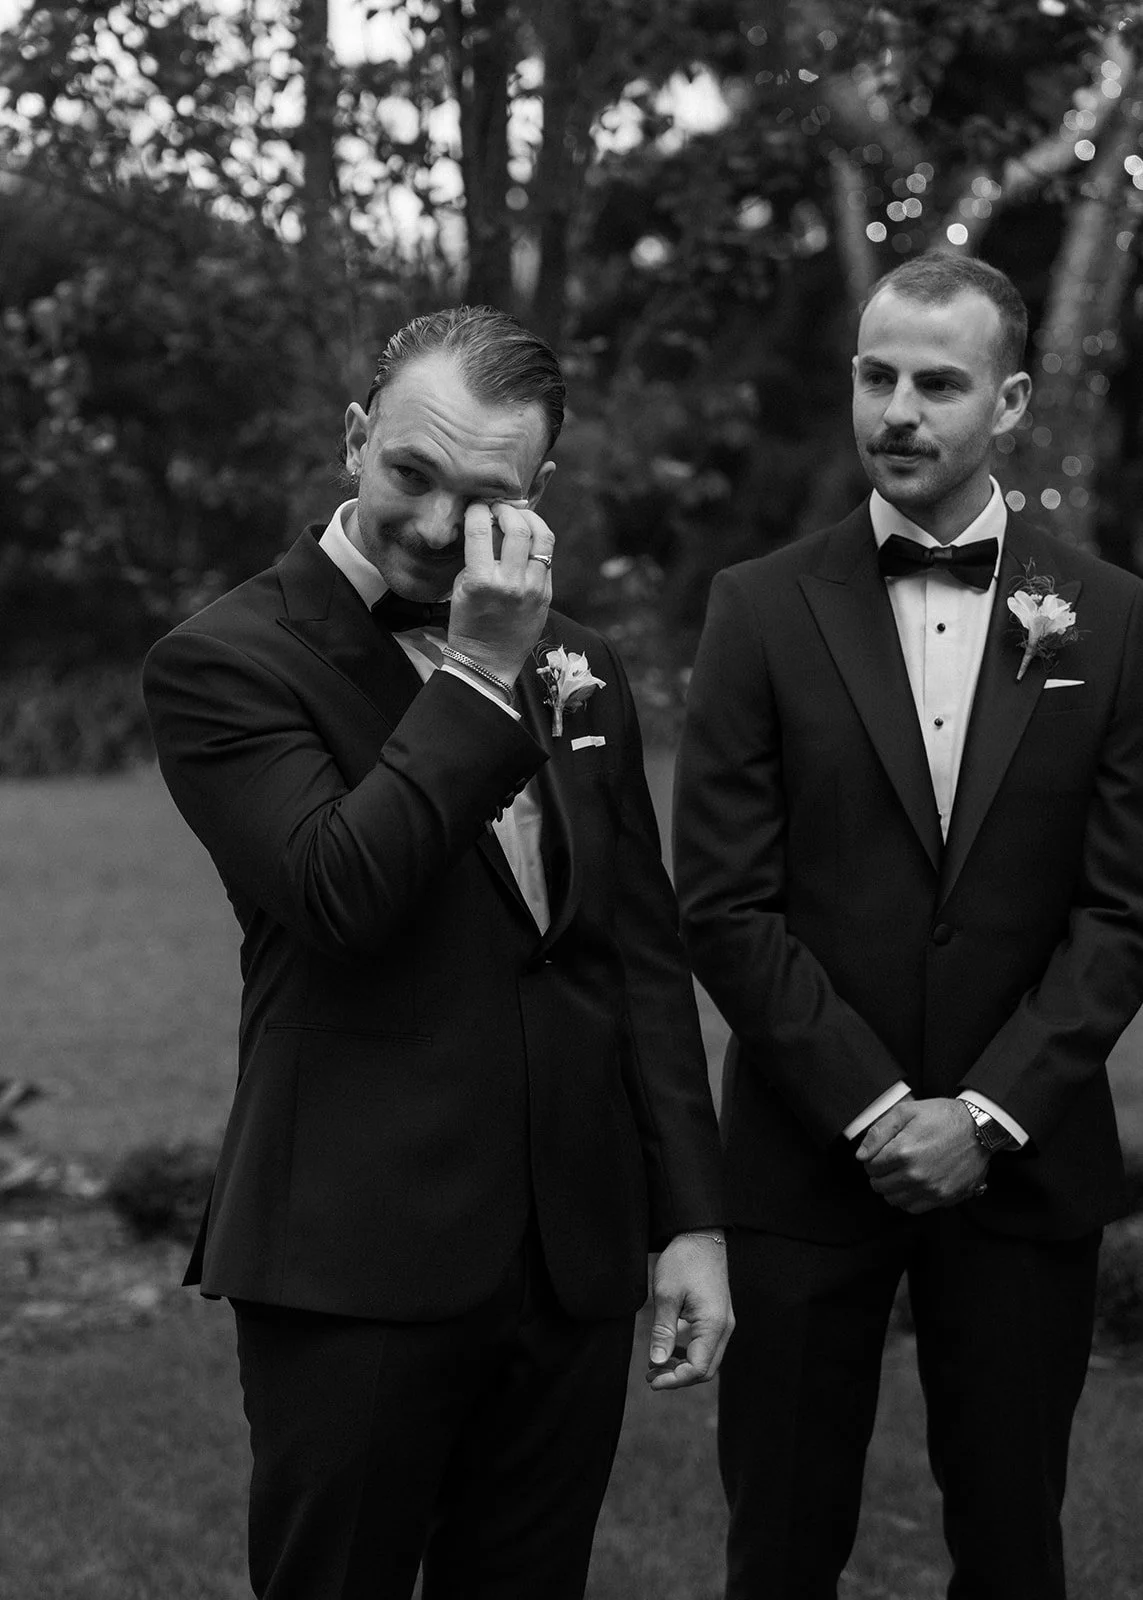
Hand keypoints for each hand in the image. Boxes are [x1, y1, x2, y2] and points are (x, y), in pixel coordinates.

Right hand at [447, 500, 554, 683]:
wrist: (488, 662)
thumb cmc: (468, 624)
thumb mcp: (461, 587)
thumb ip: (476, 556)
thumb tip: (488, 524)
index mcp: (481, 581)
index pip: (481, 529)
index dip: (478, 509)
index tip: (477, 506)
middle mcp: (511, 583)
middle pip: (518, 527)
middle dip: (507, 509)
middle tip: (499, 508)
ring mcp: (533, 588)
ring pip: (542, 537)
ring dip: (530, 519)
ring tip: (519, 516)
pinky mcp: (546, 594)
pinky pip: (546, 557)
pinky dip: (537, 541)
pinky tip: (527, 539)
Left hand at [646, 1233, 733, 1391]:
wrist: (700, 1235)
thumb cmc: (683, 1261)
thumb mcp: (666, 1295)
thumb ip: (663, 1332)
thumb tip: (657, 1363)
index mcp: (713, 1324)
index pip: (697, 1368)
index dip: (674, 1380)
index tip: (651, 1380)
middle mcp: (724, 1327)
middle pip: (705, 1369)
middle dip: (678, 1377)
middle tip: (651, 1376)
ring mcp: (724, 1322)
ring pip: (707, 1358)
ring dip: (683, 1366)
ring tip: (656, 1365)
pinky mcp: (718, 1316)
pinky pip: (707, 1345)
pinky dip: (689, 1353)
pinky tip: (670, 1348)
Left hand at [856, 1097, 986, 1212]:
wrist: (979, 1129)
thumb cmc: (942, 1116)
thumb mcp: (906, 1111)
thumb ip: (879, 1132)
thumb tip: (861, 1155)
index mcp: (903, 1152)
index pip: (870, 1166)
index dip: (872, 1159)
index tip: (881, 1153)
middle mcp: (915, 1175)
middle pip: (879, 1186)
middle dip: (879, 1174)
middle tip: (889, 1163)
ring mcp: (930, 1189)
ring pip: (894, 1200)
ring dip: (892, 1188)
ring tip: (900, 1174)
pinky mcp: (944, 1198)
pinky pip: (914, 1208)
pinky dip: (908, 1199)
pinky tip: (913, 1185)